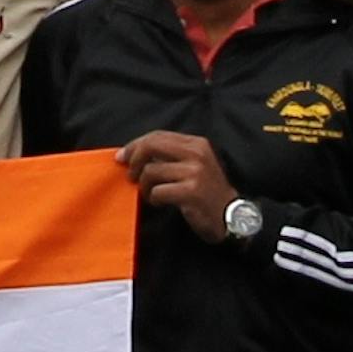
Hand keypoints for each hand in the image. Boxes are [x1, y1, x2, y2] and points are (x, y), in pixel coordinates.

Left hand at [119, 130, 243, 242]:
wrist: (230, 216)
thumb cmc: (207, 192)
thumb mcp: (194, 165)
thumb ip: (171, 156)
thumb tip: (135, 153)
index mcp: (196, 144)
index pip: (157, 135)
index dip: (135, 145)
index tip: (122, 157)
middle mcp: (196, 153)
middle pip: (151, 146)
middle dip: (134, 160)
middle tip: (130, 175)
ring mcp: (195, 172)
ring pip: (150, 171)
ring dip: (144, 186)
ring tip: (150, 194)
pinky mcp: (191, 192)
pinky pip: (157, 192)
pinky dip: (153, 199)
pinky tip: (160, 203)